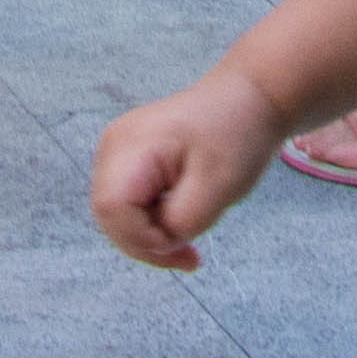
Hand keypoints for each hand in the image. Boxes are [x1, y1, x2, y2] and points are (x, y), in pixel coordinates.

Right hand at [87, 69, 284, 271]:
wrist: (247, 100)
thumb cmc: (236, 136)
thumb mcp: (217, 186)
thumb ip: (180, 221)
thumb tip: (160, 240)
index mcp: (131, 145)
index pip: (112, 208)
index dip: (140, 237)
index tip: (182, 243)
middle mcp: (113, 147)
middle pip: (109, 215)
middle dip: (146, 244)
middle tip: (190, 257)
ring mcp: (118, 153)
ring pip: (118, 216)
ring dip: (151, 238)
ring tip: (189, 245)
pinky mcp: (130, 162)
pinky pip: (129, 206)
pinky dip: (153, 225)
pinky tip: (180, 227)